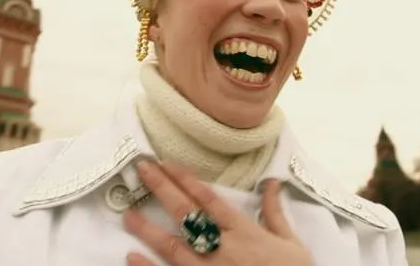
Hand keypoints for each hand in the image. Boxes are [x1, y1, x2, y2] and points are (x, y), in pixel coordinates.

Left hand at [124, 160, 313, 265]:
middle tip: (142, 170)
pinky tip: (131, 256)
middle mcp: (224, 250)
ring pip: (173, 247)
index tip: (165, 162)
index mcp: (245, 232)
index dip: (185, 178)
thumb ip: (274, 212)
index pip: (209, 198)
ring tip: (128, 213)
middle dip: (162, 189)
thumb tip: (272, 182)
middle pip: (187, 214)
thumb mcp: (292, 243)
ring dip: (148, 229)